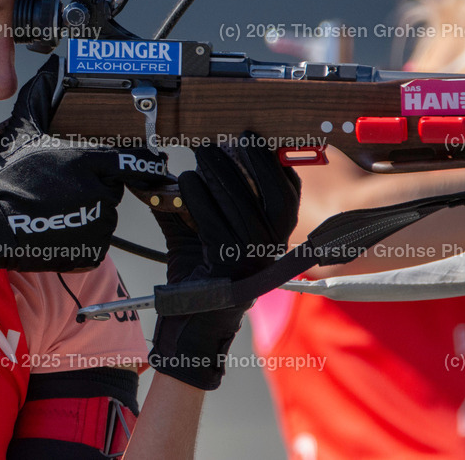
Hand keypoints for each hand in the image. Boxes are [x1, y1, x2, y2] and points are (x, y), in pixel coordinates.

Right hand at [0, 56, 169, 278]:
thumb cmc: (6, 180)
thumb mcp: (23, 132)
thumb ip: (40, 97)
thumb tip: (50, 70)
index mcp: (87, 162)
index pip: (130, 160)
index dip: (141, 161)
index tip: (152, 162)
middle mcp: (98, 193)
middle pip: (114, 185)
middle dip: (98, 183)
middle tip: (68, 185)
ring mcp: (97, 224)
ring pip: (107, 212)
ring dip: (92, 209)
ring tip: (59, 207)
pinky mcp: (92, 249)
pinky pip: (98, 238)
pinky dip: (85, 234)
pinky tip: (61, 225)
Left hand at [150, 138, 300, 389]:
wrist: (188, 327)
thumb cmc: (198, 274)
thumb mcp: (200, 232)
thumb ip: (194, 200)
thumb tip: (176, 165)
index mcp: (272, 242)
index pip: (288, 199)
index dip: (275, 166)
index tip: (255, 138)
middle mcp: (269, 254)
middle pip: (274, 202)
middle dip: (255, 164)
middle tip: (226, 138)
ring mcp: (250, 266)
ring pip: (244, 212)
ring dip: (223, 176)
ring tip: (204, 152)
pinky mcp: (226, 274)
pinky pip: (215, 231)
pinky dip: (201, 202)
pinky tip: (187, 183)